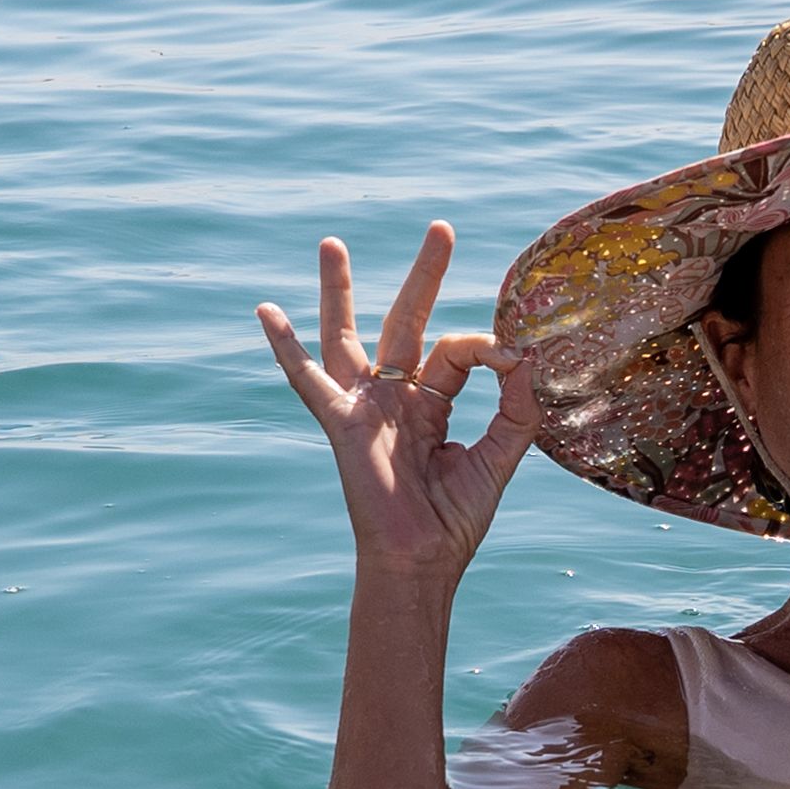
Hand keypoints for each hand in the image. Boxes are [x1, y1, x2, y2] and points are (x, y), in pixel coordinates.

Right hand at [259, 223, 539, 595]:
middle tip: (442, 226)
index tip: (513, 356)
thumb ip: (514, 406)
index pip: (457, 350)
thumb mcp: (500, 455)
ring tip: (331, 244)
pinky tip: (266, 312)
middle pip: (406, 319)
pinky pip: (307, 379)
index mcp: (431, 402)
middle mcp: (394, 396)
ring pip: (348, 334)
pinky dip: (285, 346)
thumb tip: (524, 355)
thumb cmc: (455, 520)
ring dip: (339, 290)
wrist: (422, 562)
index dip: (487, 347)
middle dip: (424, 274)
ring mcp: (364, 405)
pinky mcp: (342, 422)